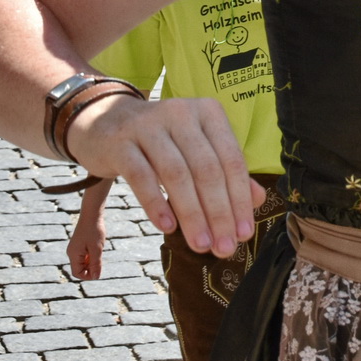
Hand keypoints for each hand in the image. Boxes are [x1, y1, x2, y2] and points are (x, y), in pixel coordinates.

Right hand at [65, 95, 262, 258]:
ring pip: (177, 174)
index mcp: (207, 112)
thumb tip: (258, 199)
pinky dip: (156, 203)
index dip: (240, 199)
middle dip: (219, 213)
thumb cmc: (160, 141)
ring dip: (192, 214)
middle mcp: (181, 112)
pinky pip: (141, 176)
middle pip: (206, 169)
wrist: (103, 122)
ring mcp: (148, 125)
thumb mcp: (195, 149)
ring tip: (201, 245)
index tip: (245, 233)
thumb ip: (225, 171)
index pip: (231, 159)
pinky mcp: (120, 142)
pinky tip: (168, 227)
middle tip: (224, 248)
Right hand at [67, 178, 113, 279]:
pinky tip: (97, 246)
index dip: (88, 276)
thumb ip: (96, 264)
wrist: (92, 214)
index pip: (77, 273)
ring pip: (83, 262)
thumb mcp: (97, 249)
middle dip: (91, 267)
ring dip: (92, 261)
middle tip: (100, 258)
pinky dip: (91, 255)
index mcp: (73, 255)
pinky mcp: (79, 244)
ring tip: (98, 250)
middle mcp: (71, 253)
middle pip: (80, 268)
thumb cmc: (94, 230)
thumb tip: (96, 277)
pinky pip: (84, 255)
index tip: (98, 270)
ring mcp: (75, 248)